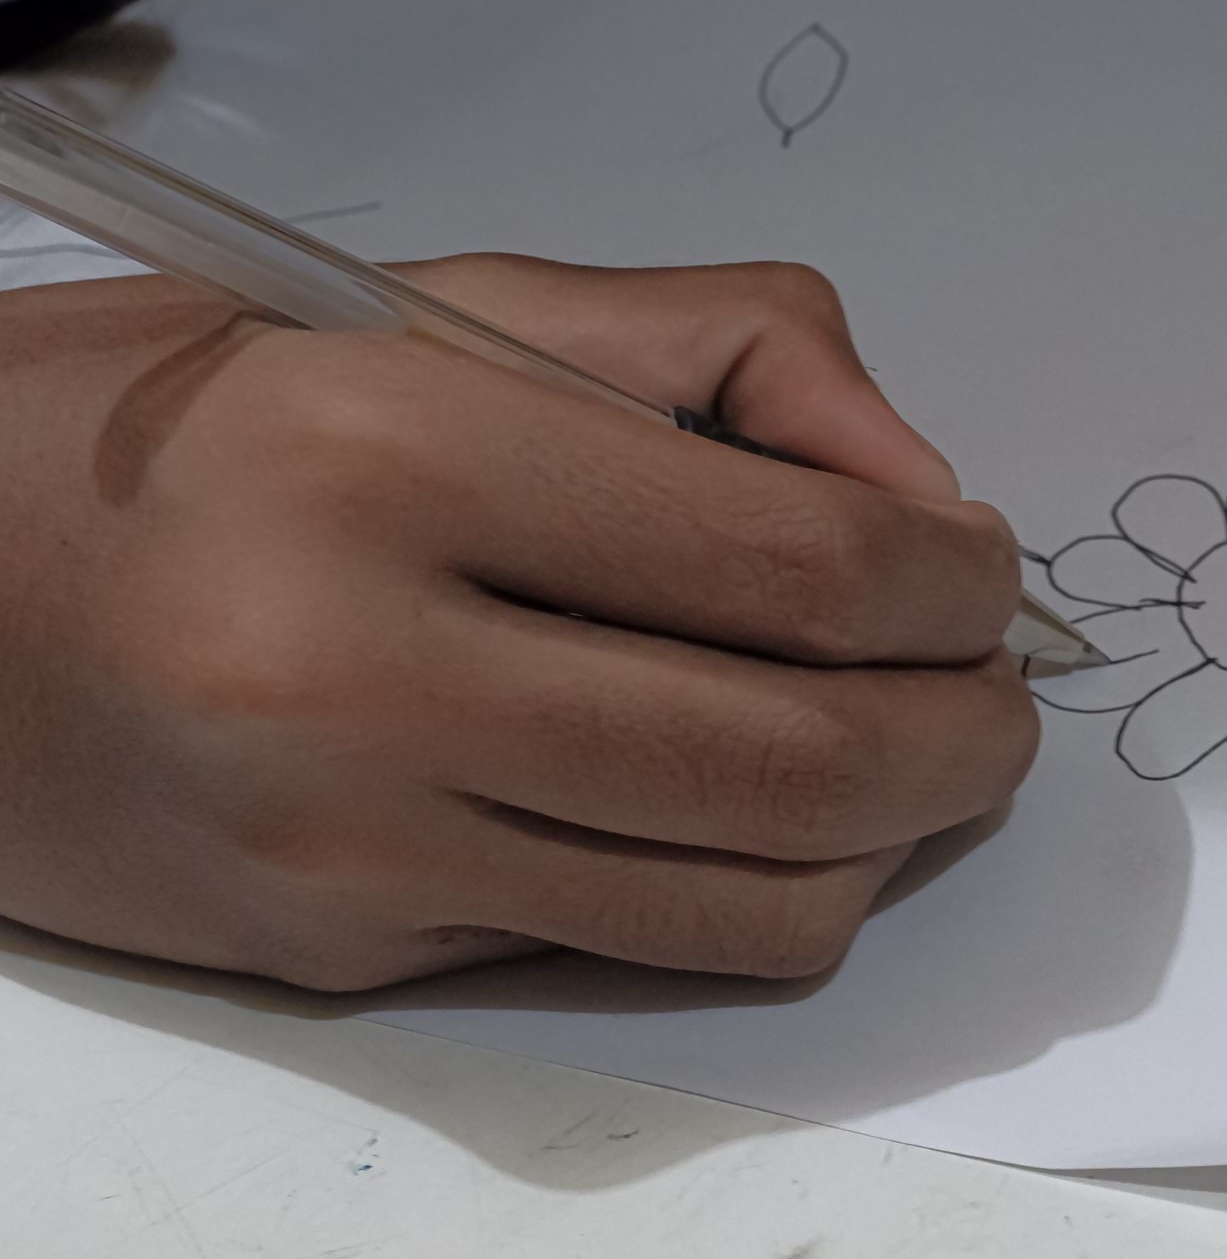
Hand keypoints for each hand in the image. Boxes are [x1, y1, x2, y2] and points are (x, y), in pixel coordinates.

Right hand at [0, 256, 1037, 989]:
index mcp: (387, 458)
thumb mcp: (449, 302)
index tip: (985, 568)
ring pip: (758, 904)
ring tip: (916, 746)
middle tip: (1002, 683)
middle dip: (972, 729)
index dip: (958, 579)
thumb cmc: (193, 422)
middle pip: (805, 761)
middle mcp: (360, 677)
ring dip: (901, 833)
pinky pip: (647, 951)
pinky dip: (765, 890)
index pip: (798, 567)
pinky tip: (772, 810)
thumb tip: (920, 489)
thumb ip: (721, 352)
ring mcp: (356, 852)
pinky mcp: (360, 956)